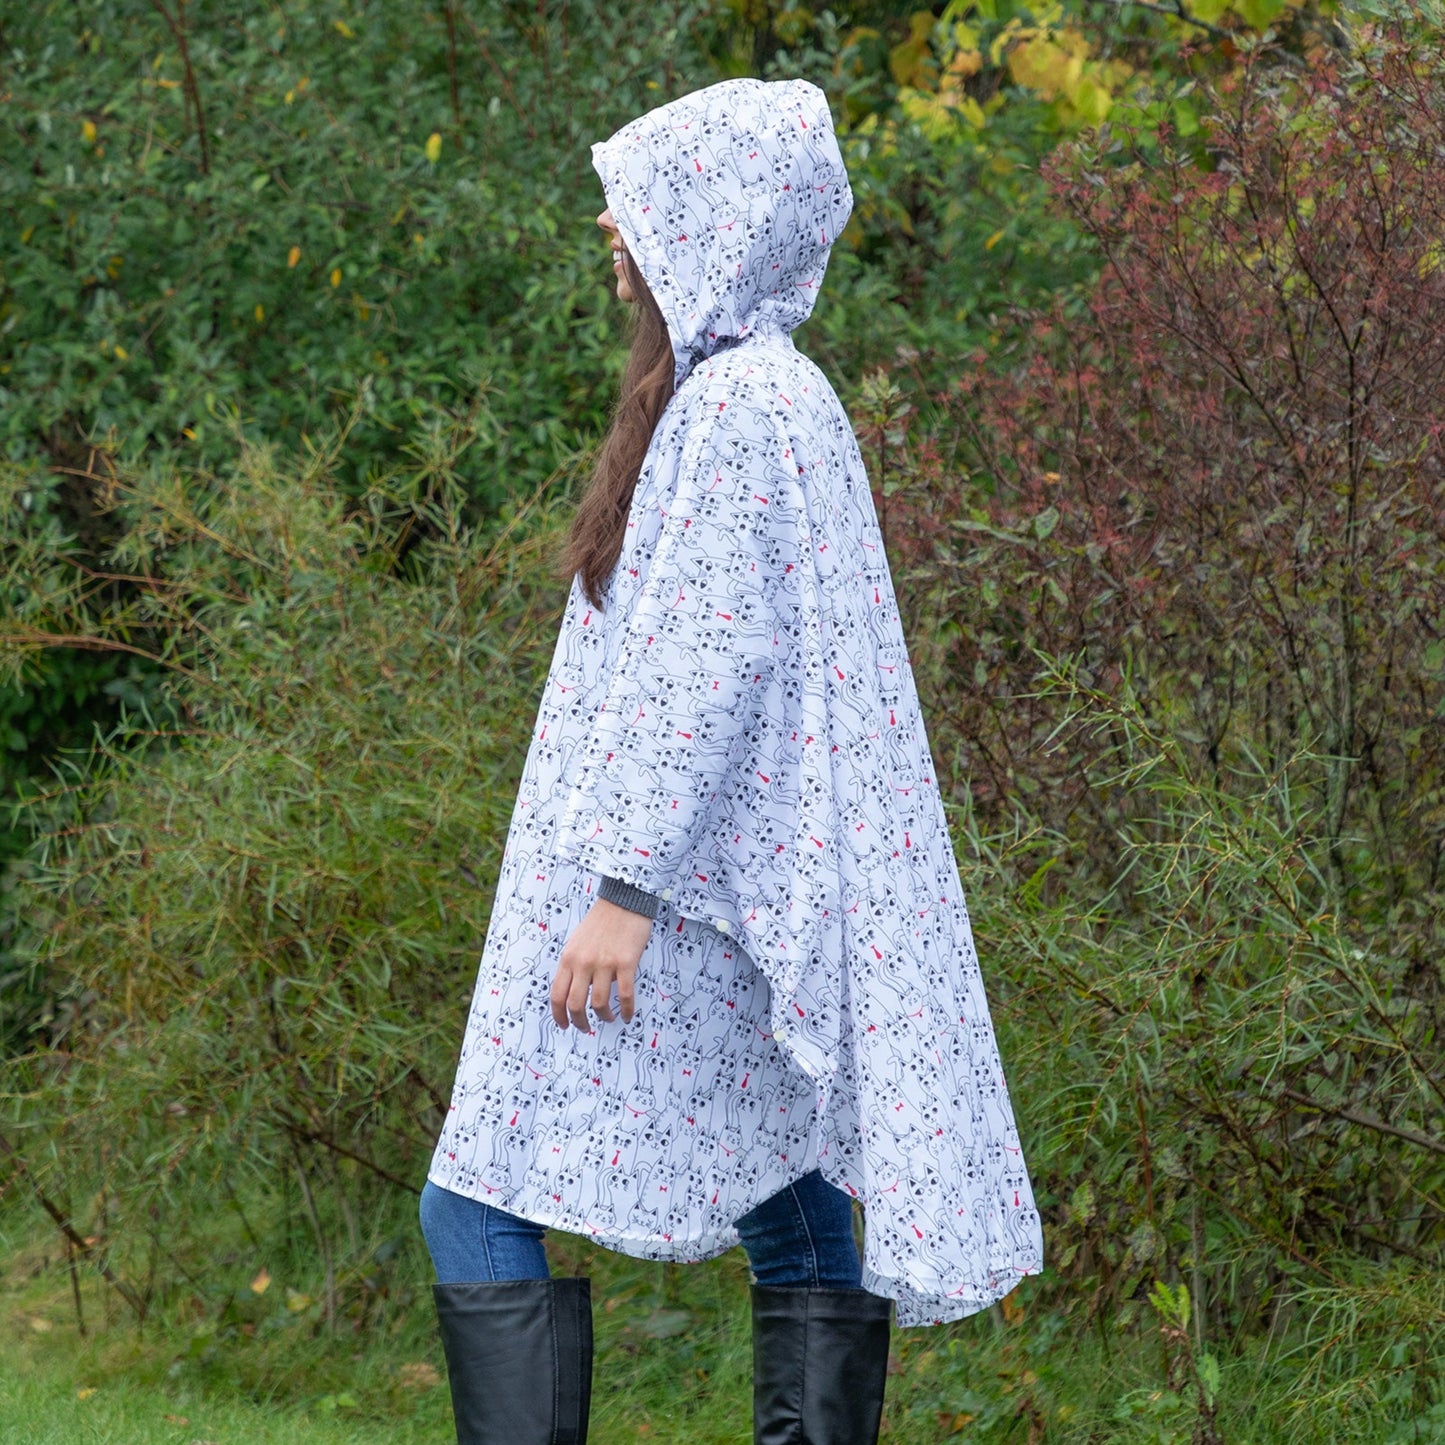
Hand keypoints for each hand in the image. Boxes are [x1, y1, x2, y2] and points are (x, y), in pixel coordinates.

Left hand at [550, 897, 652, 1030]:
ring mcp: (604, 963)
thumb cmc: (601, 921)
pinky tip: (627, 1014)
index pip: (557, 995)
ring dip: (604, 1017)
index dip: (559, 1015)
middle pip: (575, 1004)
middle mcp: (583, 963)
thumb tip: (575, 991)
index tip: (564, 1024)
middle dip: (579, 1022)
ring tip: (608, 1018)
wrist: (624, 901)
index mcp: (568, 958)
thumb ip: (574, 965)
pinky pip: (625, 995)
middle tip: (585, 1027)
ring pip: (599, 1003)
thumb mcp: (577, 942)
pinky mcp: (625, 963)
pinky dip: (626, 1010)